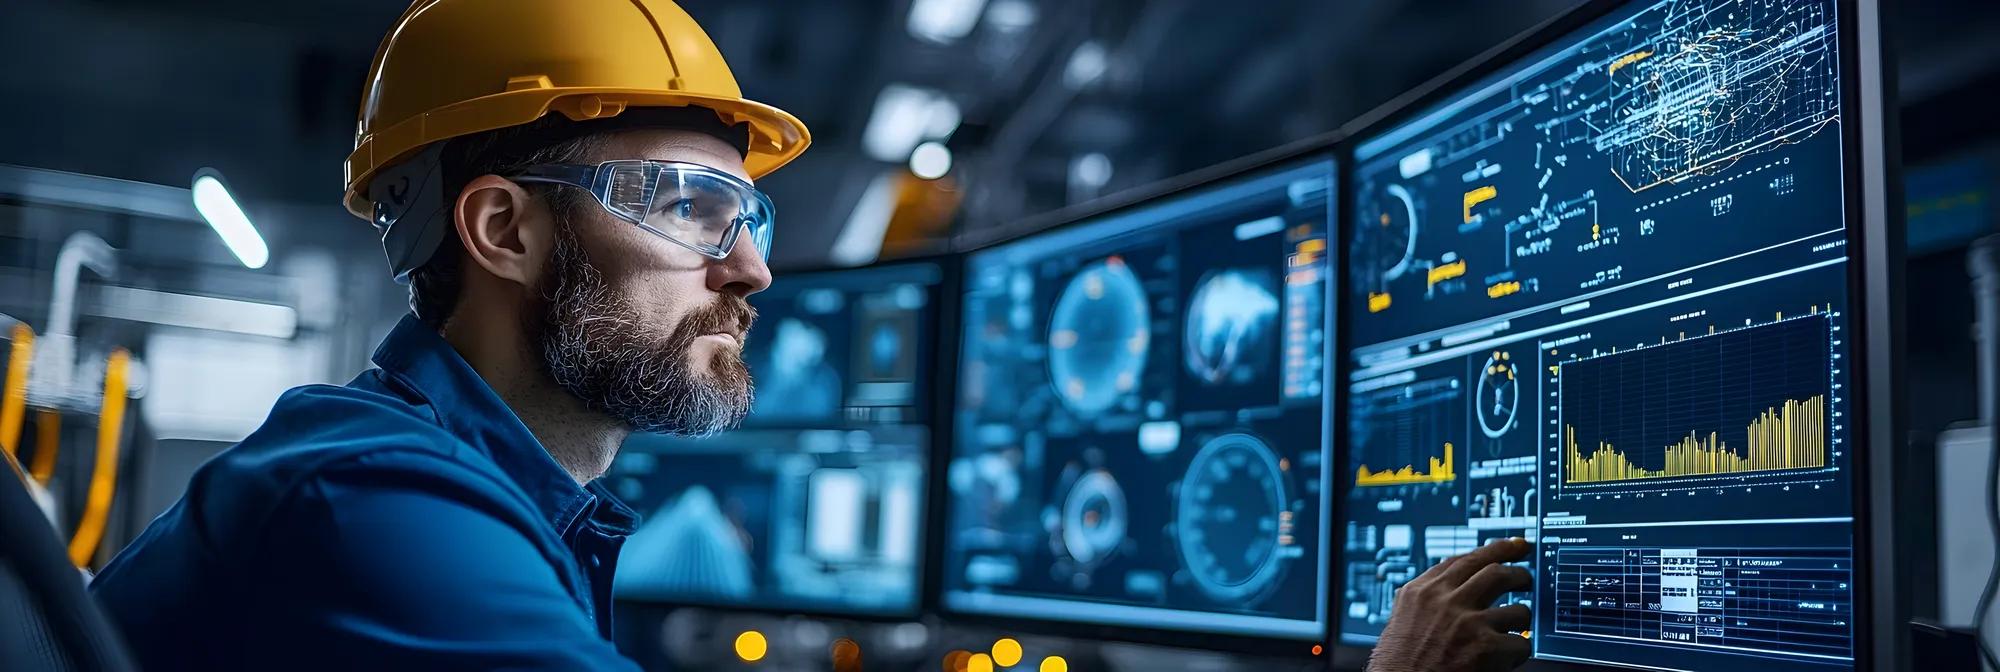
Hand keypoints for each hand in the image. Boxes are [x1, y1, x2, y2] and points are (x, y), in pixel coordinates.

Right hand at [1367, 538, 1533, 671]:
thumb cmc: (1397, 666)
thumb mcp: (1403, 621)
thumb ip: (1427, 602)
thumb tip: (1455, 588)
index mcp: (1419, 593)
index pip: (1463, 561)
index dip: (1493, 551)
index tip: (1510, 547)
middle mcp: (1442, 601)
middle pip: (1494, 570)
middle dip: (1517, 572)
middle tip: (1526, 578)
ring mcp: (1465, 621)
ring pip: (1516, 607)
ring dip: (1522, 618)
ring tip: (1520, 628)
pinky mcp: (1485, 647)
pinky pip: (1521, 643)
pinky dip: (1519, 653)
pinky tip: (1508, 659)